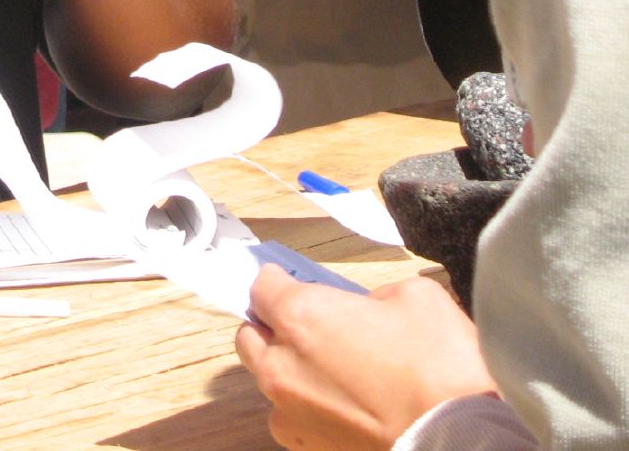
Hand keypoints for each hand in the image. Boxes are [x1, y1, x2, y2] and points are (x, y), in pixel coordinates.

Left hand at [235, 268, 498, 450]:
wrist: (464, 442)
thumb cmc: (443, 366)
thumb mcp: (416, 297)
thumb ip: (373, 296)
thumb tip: (365, 309)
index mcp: (301, 316)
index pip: (262, 289)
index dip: (276, 281)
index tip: (287, 281)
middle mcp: (282, 363)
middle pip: (251, 336)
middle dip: (271, 325)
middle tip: (303, 324)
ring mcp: (290, 411)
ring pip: (266, 381)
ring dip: (286, 370)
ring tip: (325, 371)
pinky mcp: (308, 447)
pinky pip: (290, 420)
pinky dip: (305, 409)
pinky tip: (338, 406)